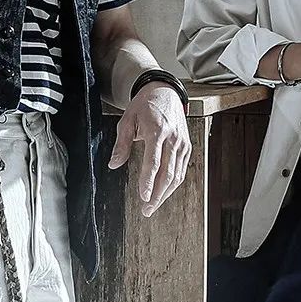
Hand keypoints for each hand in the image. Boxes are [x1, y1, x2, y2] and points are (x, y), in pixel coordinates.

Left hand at [108, 83, 191, 216]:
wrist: (164, 92)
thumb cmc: (144, 106)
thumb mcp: (127, 120)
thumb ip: (121, 144)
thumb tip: (113, 164)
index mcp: (157, 131)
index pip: (153, 162)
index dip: (148, 181)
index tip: (143, 196)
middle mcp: (173, 139)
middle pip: (167, 173)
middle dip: (157, 195)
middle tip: (146, 209)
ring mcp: (182, 144)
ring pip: (176, 175)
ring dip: (165, 194)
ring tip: (153, 206)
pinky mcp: (187, 147)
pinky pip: (181, 170)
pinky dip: (173, 184)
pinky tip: (163, 193)